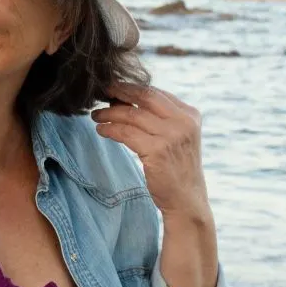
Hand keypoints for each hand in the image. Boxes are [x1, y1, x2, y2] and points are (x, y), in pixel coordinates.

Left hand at [90, 83, 210, 217]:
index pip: (156, 92)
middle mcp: (183, 122)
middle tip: (101, 92)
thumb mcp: (175, 137)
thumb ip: (159, 118)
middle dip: (119, 92)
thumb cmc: (176, 168)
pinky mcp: (157, 151)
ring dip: (109, 113)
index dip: (131, 88)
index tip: (113, 88)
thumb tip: (124, 100)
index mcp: (189, 115)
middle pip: (144, 97)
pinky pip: (126, 133)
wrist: (186, 199)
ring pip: (132, 115)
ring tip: (96, 115)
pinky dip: (110, 129)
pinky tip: (101, 130)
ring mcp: (171, 136)